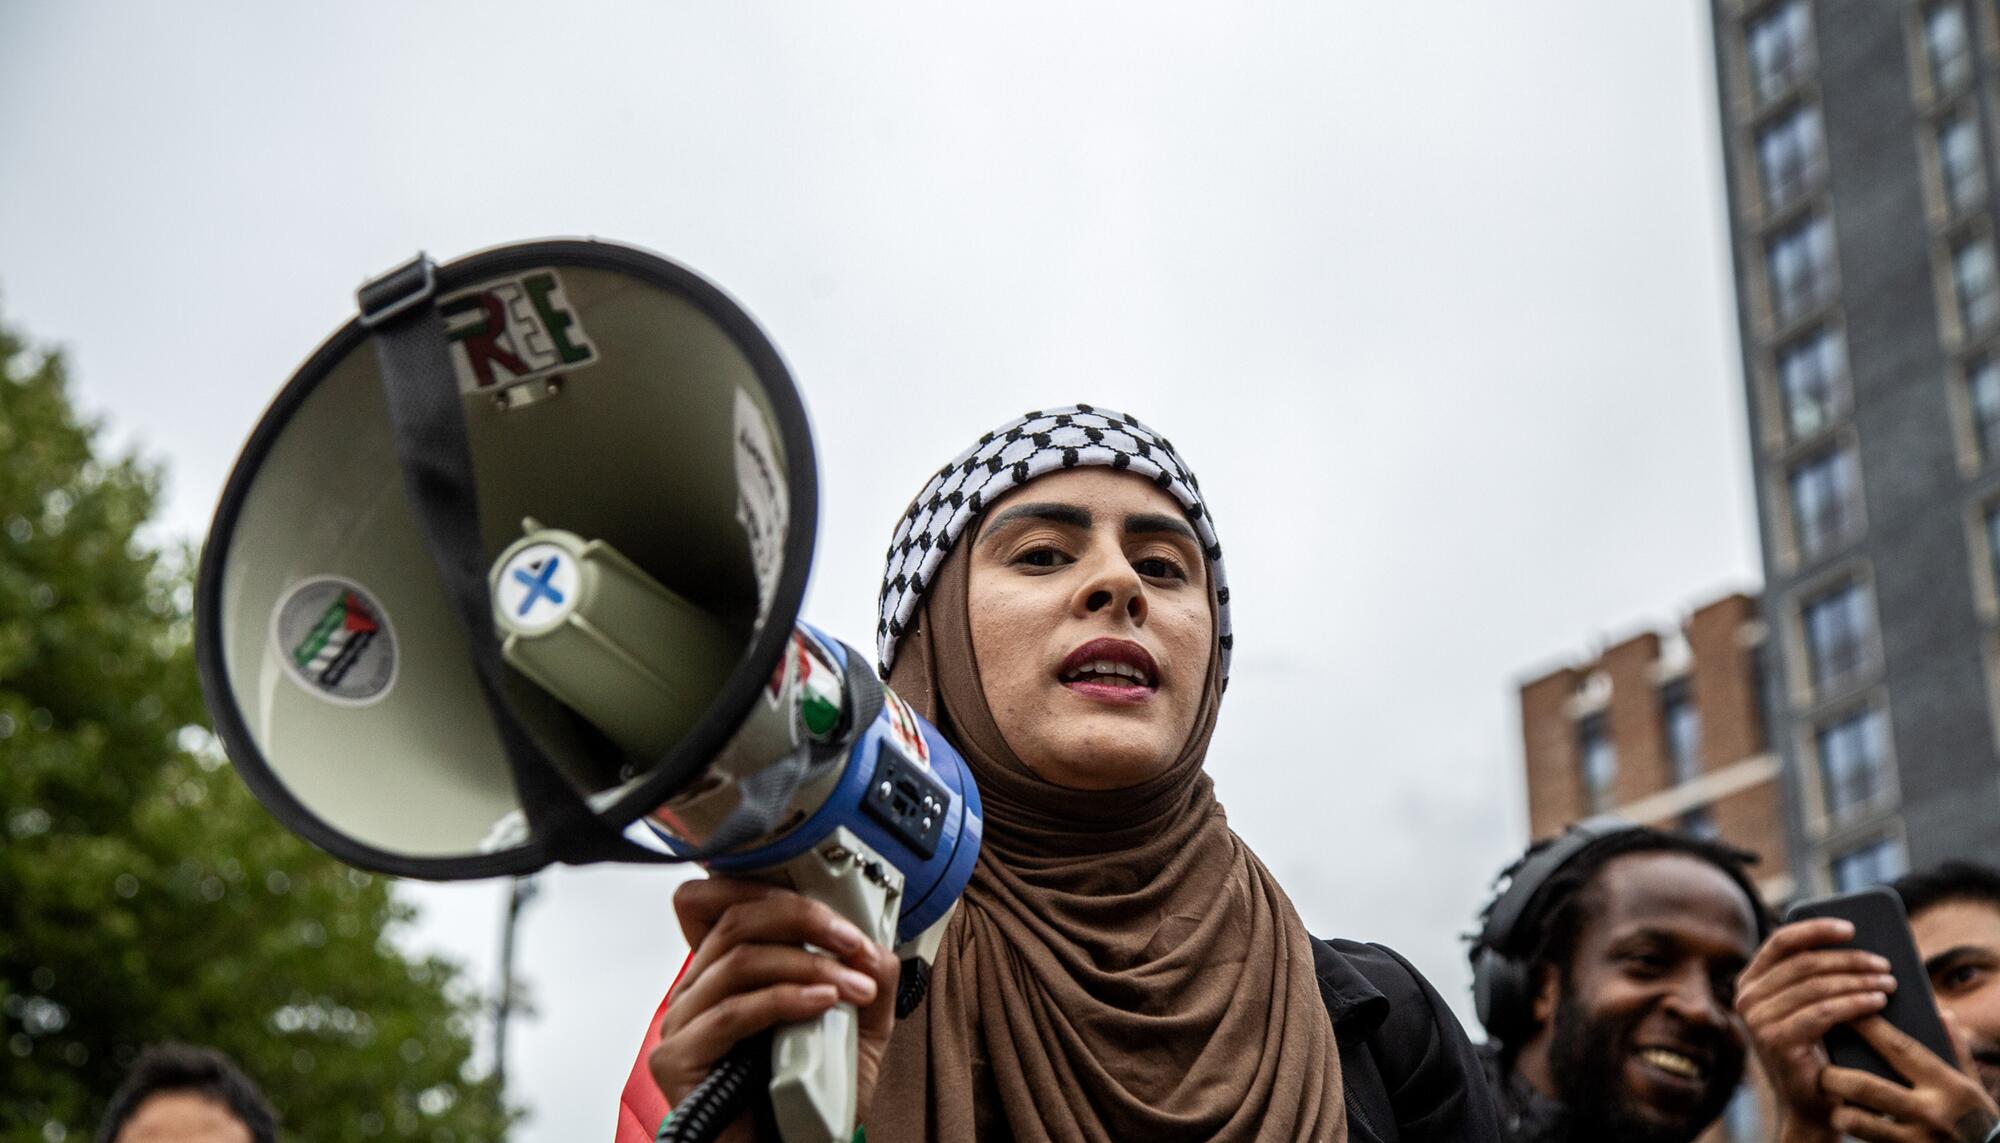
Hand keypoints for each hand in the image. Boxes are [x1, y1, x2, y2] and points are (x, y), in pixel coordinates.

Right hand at [648, 877, 901, 1141]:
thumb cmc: (812, 1094)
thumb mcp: (856, 1025)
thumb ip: (866, 977)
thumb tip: (874, 943)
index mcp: (725, 970)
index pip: (722, 898)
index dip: (774, 889)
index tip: (836, 911)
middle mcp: (696, 989)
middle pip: (737, 919)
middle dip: (805, 920)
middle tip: (852, 942)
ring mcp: (681, 1023)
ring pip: (740, 961)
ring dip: (808, 965)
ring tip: (853, 987)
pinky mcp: (677, 1059)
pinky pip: (733, 1012)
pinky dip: (785, 999)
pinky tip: (823, 1004)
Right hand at [1736, 918, 1895, 1136]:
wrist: (1813, 1103)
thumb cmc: (1820, 1050)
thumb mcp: (1810, 1006)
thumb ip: (1814, 977)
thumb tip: (1850, 942)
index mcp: (1750, 982)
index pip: (1781, 942)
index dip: (1816, 930)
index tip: (1851, 927)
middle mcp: (1746, 997)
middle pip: (1804, 963)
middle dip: (1849, 960)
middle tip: (1885, 964)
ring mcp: (1757, 1020)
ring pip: (1816, 986)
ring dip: (1858, 981)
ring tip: (1889, 982)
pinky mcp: (1776, 1040)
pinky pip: (1822, 1012)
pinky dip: (1855, 1004)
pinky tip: (1878, 1001)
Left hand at [1820, 1016, 1999, 1141]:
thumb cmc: (1979, 1118)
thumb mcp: (1972, 1084)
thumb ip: (1956, 1050)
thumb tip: (1941, 1013)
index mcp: (1947, 1084)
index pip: (1899, 1048)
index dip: (1868, 1028)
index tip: (1843, 1011)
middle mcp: (1930, 1110)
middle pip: (1867, 1086)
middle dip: (1835, 1076)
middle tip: (1821, 1069)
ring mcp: (1917, 1139)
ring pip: (1861, 1121)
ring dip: (1840, 1111)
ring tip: (1831, 1102)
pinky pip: (1870, 1141)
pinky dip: (1856, 1131)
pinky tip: (1849, 1122)